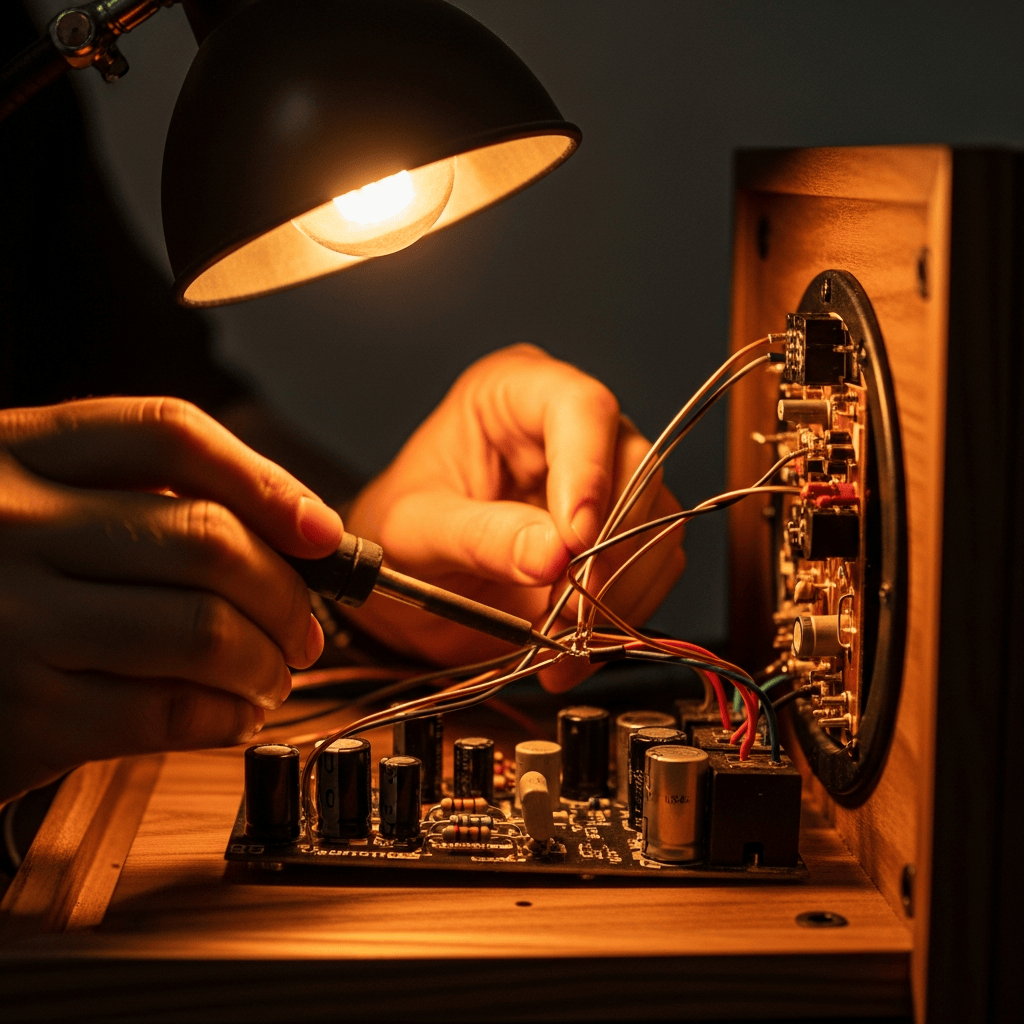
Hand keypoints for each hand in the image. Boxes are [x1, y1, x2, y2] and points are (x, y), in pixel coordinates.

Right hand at [0, 397, 343, 803]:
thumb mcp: (30, 503)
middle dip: (287, 593)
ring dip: (266, 662)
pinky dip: (227, 716)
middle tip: (305, 625)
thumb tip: (292, 532)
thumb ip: (135, 498)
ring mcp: (13, 620)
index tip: (321, 530)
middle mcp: (11, 525)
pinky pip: (168, 712)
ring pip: (203, 629)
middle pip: (208, 539)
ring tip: (270, 673)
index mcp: (18, 453)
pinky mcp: (22, 716)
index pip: (170, 436)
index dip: (268, 482)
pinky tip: (231, 712)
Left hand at [343, 345, 684, 690]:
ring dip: (617, 589)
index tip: (574, 540)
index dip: (587, 471)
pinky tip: (575, 643)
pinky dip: (623, 612)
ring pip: (657, 519)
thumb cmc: (402, 531)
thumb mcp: (418, 531)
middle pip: (634, 463)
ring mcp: (605, 477)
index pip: (580, 406)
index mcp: (513, 393)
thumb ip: (480, 538)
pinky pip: (656, 565)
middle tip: (569, 607)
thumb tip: (551, 555)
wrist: (411, 580)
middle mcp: (570, 427)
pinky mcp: (624, 529)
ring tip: (560, 635)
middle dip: (606, 545)